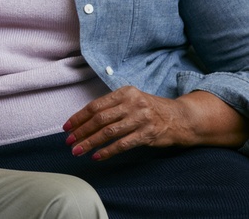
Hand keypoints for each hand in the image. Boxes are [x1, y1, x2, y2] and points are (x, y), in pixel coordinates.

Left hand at [64, 88, 248, 160]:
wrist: (182, 118)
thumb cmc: (150, 109)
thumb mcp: (132, 100)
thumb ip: (112, 106)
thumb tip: (84, 119)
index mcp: (124, 93)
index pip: (95, 106)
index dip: (79, 117)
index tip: (66, 127)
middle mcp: (132, 104)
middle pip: (99, 119)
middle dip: (81, 131)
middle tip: (68, 141)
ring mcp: (141, 119)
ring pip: (108, 132)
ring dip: (90, 143)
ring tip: (77, 151)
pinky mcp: (148, 134)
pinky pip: (123, 144)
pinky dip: (107, 151)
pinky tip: (97, 156)